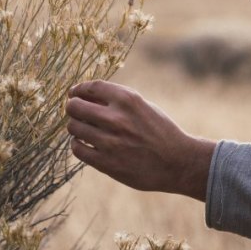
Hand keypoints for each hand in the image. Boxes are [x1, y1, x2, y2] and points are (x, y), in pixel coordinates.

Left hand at [65, 80, 215, 198]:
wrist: (178, 162)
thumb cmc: (161, 132)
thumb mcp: (145, 107)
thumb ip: (118, 101)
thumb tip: (85, 97)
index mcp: (128, 100)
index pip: (90, 87)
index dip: (78, 90)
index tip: (75, 94)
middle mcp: (117, 119)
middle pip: (75, 107)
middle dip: (73, 108)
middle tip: (76, 112)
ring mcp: (110, 142)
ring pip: (73, 127)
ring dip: (75, 126)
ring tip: (84, 129)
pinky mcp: (106, 162)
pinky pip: (78, 148)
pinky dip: (78, 144)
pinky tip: (86, 144)